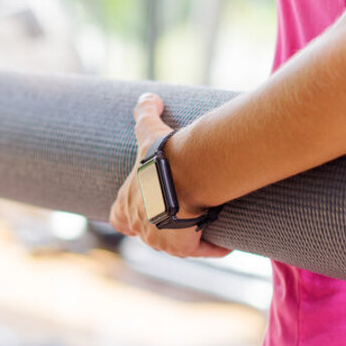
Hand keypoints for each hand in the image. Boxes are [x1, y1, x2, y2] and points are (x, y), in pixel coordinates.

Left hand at [108, 93, 231, 258]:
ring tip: (208, 222)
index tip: (149, 207)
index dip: (131, 215)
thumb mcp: (149, 131)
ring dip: (190, 235)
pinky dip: (214, 246)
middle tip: (187, 213)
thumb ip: (144, 113)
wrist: (180, 177)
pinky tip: (226, 239)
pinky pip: (200, 249)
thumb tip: (149, 96)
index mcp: (126, 204)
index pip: (119, 218)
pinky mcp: (182, 248)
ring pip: (175, 243)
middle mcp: (139, 226)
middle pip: (150, 233)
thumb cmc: (160, 156)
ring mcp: (159, 241)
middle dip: (166, 226)